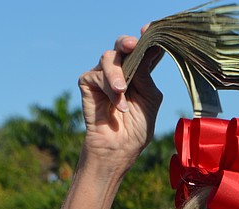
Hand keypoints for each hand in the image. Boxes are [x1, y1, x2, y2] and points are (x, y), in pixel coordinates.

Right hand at [77, 29, 162, 164]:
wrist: (119, 149)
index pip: (145, 50)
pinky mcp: (88, 83)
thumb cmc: (137, 129)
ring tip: (122, 91)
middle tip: (133, 45)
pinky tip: (116, 104)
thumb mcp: (149, 100)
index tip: (150, 29)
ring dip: (117, 74)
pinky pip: (96, 75)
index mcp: (140, 73)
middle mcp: (122, 70)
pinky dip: (108, 88)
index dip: (148, 38)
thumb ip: (146, 77)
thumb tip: (144, 53)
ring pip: (108, 58)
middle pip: (123, 46)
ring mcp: (104, 76)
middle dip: (127, 42)